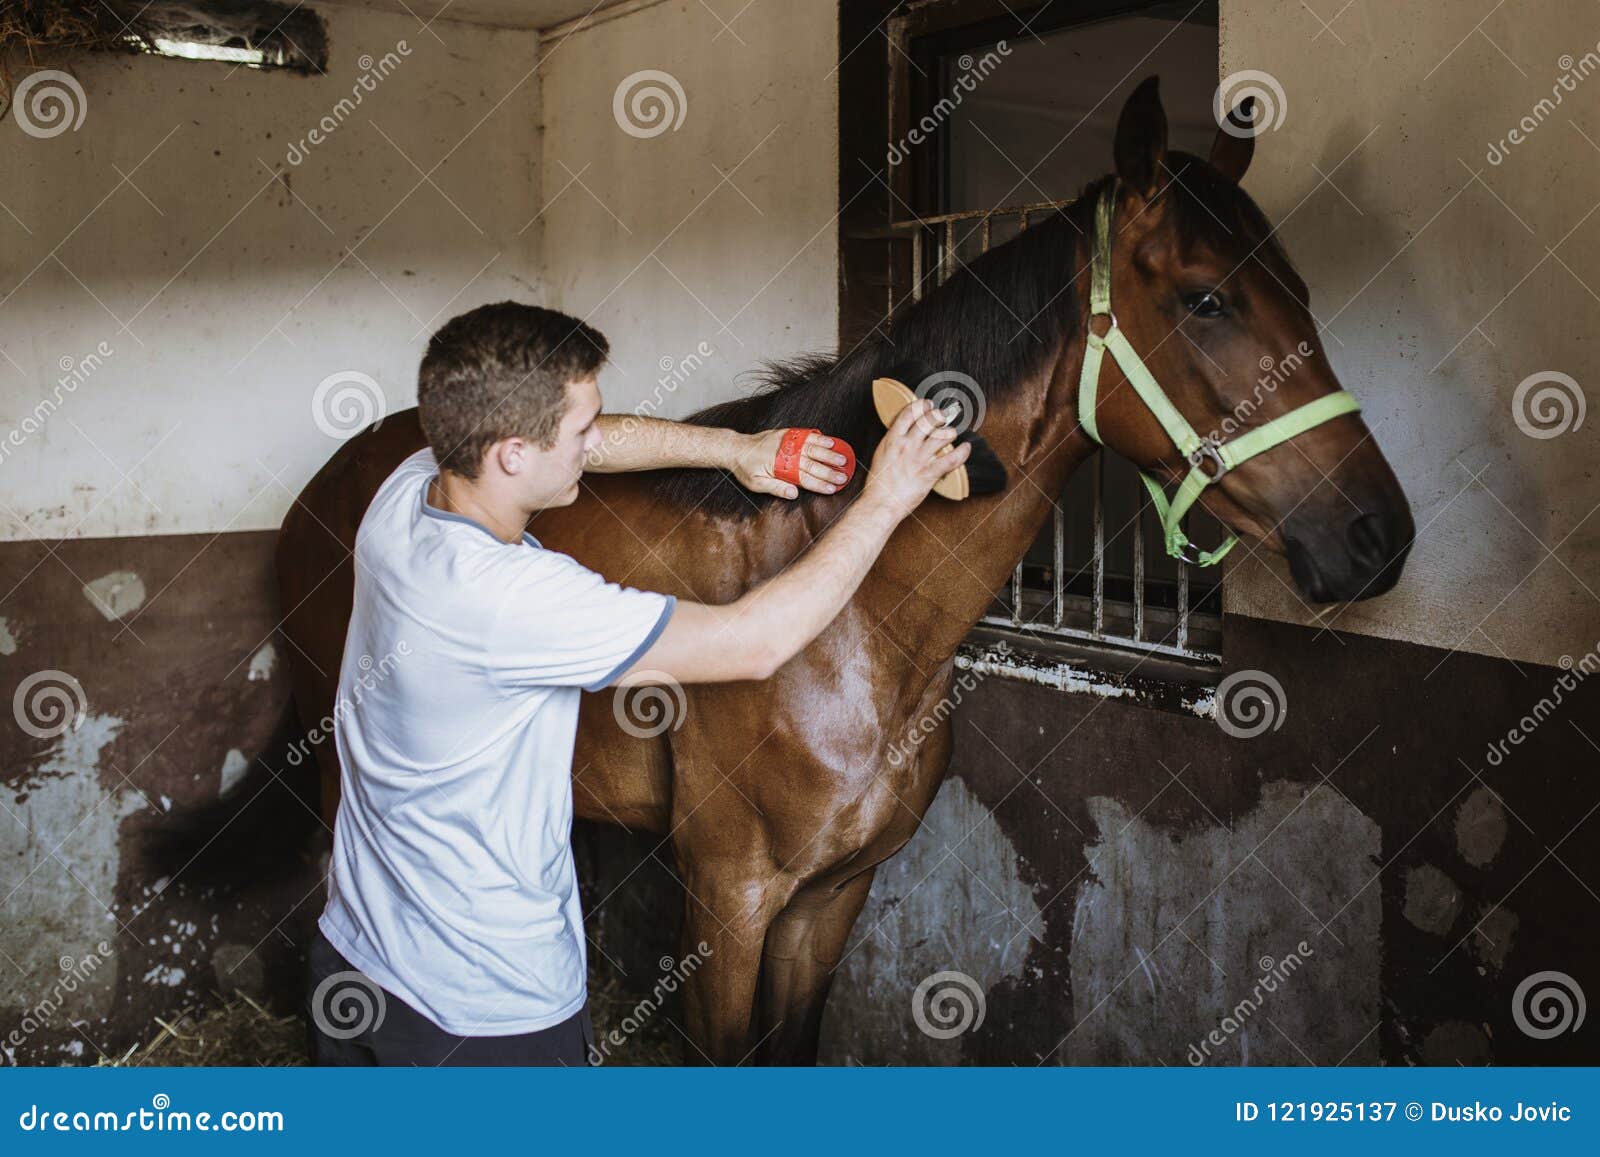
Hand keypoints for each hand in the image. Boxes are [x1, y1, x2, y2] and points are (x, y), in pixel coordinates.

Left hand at [735, 429, 852, 498]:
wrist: (736, 447)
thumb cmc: (745, 468)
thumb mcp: (756, 483)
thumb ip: (776, 488)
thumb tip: (794, 494)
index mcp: (779, 465)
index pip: (804, 477)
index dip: (819, 483)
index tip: (833, 488)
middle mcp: (785, 451)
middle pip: (812, 462)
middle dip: (829, 470)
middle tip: (844, 476)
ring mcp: (786, 441)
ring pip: (812, 447)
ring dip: (829, 452)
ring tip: (843, 458)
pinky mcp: (786, 434)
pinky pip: (805, 435)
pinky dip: (819, 437)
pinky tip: (830, 440)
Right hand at [862, 398, 969, 518]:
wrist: (880, 503)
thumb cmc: (878, 485)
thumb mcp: (880, 456)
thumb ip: (892, 444)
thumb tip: (901, 437)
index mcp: (892, 440)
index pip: (909, 413)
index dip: (921, 405)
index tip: (927, 404)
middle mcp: (907, 446)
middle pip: (928, 420)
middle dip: (939, 415)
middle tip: (943, 417)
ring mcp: (919, 459)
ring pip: (942, 436)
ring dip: (950, 432)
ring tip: (951, 433)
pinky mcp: (929, 473)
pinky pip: (952, 459)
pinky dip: (962, 452)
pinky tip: (965, 448)